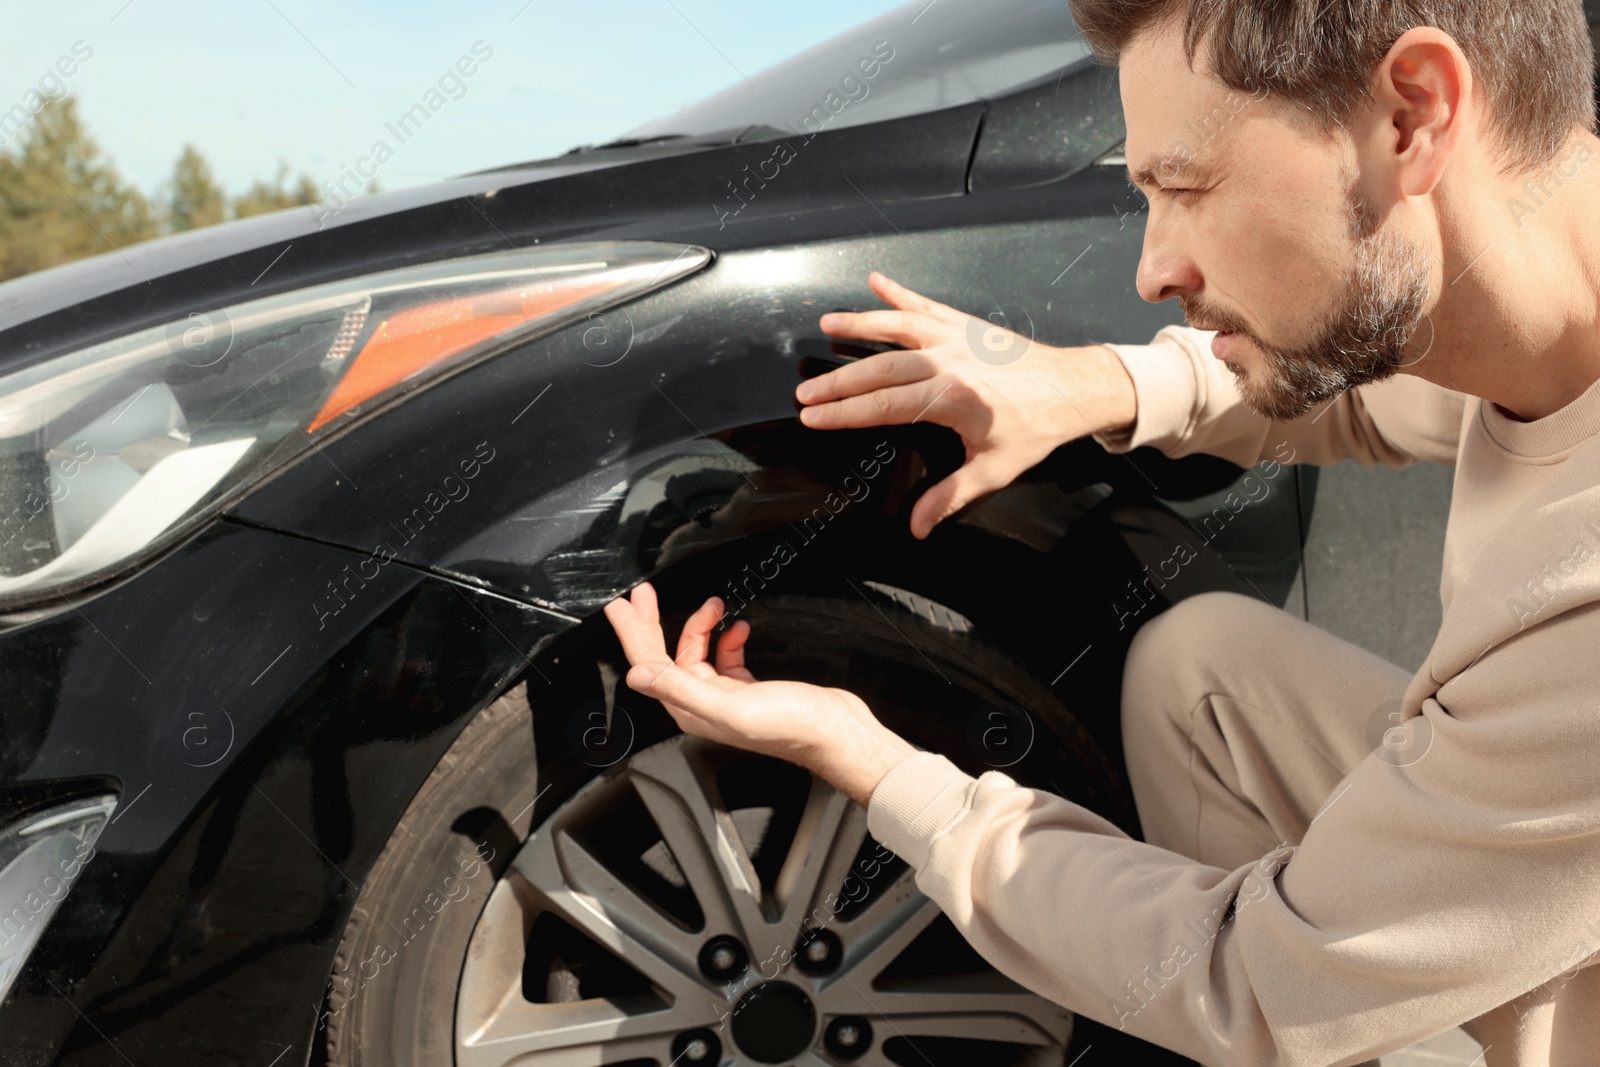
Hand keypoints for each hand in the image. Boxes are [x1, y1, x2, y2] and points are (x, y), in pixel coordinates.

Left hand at [602, 582, 916, 806]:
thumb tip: (638, 676)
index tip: (621, 607)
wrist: (835, 731)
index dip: (632, 634)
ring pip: (697, 653)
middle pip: (665, 658)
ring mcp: (724, 696)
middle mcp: (702, 705)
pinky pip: (725, 657)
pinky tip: (738, 627)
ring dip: (701, 625)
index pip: (649, 667)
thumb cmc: (793, 726)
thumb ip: (682, 688)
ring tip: (713, 604)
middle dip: (652, 623)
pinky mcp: (747, 688)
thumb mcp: (730, 705)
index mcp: (692, 710)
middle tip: (642, 594)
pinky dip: (728, 638)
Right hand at [801, 272, 1136, 538]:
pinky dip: (899, 291)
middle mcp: (949, 361)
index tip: (813, 417)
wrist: (1074, 387)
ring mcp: (956, 337)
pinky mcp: (966, 324)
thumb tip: (919, 525)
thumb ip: (951, 496)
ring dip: (858, 324)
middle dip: (837, 381)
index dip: (843, 413)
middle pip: (879, 368)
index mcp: (952, 398)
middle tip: (806, 390)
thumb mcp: (994, 468)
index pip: (883, 406)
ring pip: (896, 326)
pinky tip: (875, 281)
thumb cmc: (1039, 427)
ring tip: (825, 325)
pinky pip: (925, 305)